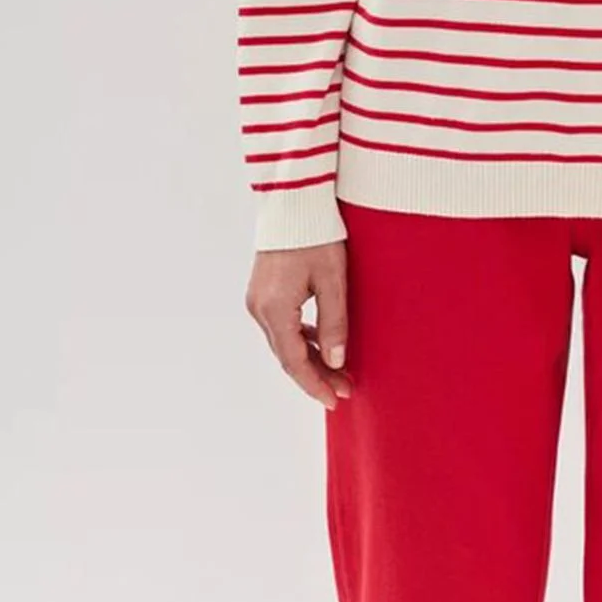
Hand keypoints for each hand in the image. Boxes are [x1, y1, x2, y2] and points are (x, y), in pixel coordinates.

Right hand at [245, 239, 353, 409]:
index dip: (315, 385)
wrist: (294, 201)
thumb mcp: (332, 280)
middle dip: (316, 375)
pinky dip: (300, 338)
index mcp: (275, 309)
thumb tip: (336, 362)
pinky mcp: (262, 291)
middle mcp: (259, 308)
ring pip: (284, 341)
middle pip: (288, 355)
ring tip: (338, 370)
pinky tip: (319, 342)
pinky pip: (281, 325)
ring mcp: (257, 300)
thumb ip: (334, 323)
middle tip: (344, 388)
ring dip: (309, 357)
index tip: (335, 400)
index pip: (295, 362)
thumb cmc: (316, 236)